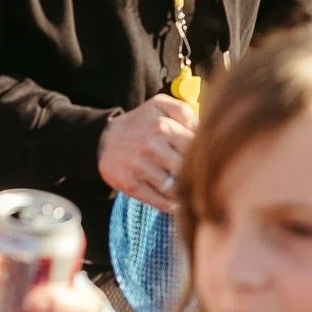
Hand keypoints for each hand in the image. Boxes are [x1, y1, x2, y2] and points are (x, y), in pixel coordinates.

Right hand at [98, 93, 197, 208]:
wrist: (102, 141)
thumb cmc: (139, 123)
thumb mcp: (159, 105)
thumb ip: (183, 111)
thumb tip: (202, 128)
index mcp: (163, 126)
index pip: (196, 145)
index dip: (205, 153)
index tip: (209, 159)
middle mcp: (152, 147)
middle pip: (187, 167)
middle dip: (197, 174)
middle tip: (203, 179)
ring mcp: (140, 168)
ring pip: (175, 187)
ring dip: (185, 192)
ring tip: (191, 192)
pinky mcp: (131, 185)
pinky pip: (159, 201)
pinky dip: (171, 206)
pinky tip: (178, 203)